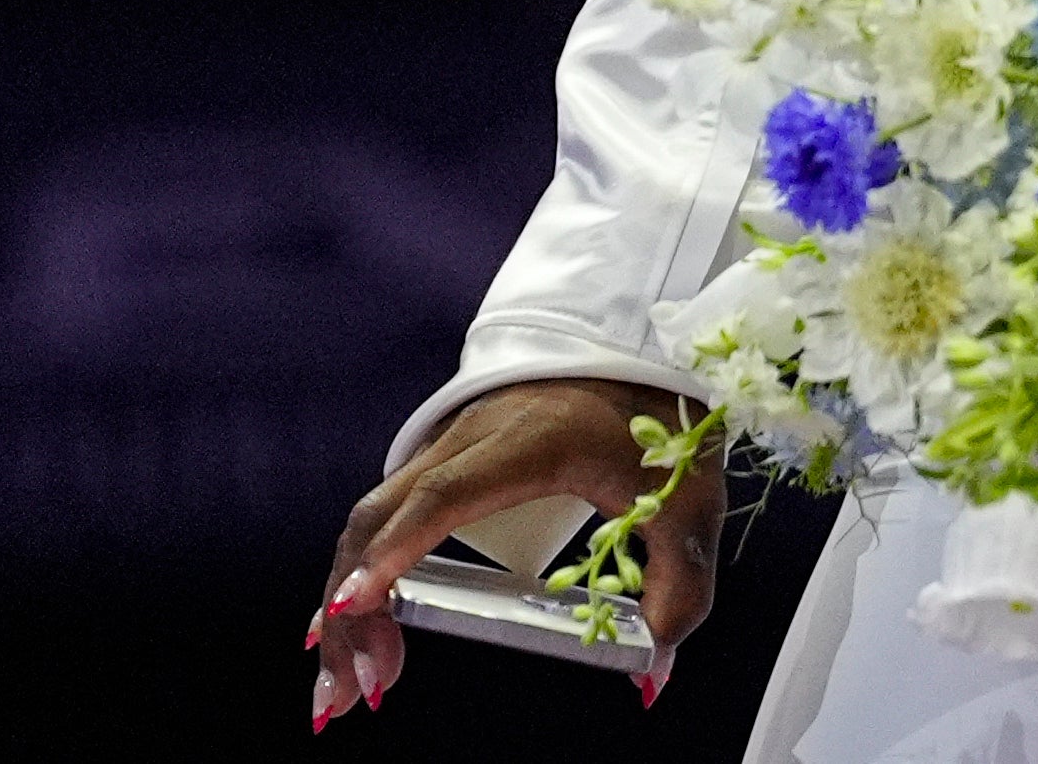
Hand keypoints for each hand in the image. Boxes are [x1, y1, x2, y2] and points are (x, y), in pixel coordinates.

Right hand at [310, 376, 718, 725]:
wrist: (644, 346)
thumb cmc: (664, 420)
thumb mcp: (690, 499)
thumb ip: (681, 580)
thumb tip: (655, 667)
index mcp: (533, 439)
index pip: (447, 492)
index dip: (398, 548)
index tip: (358, 604)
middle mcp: (473, 436)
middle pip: (381, 519)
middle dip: (353, 609)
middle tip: (357, 690)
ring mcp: (449, 443)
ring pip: (369, 523)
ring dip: (347, 604)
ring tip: (348, 685)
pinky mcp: (442, 457)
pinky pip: (381, 518)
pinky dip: (359, 576)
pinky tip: (356, 632)